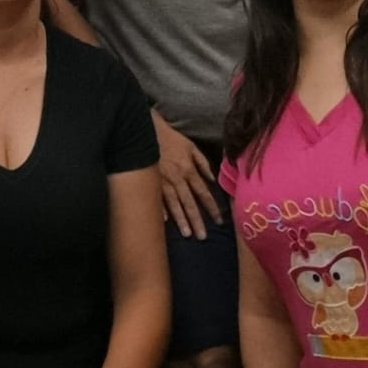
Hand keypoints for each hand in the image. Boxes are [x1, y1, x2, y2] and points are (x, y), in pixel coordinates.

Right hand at [152, 109, 221, 239]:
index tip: (218, 221)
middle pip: (189, 203)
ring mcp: (163, 181)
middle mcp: (178, 179)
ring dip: (181, 219)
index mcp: (189, 170)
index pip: (203, 193)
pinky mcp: (151, 181)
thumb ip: (202, 163)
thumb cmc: (171, 138)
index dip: (211, 207)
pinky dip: (160, 209)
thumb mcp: (191, 147)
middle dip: (196, 220)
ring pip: (174, 204)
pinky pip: (156, 198)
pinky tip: (164, 222)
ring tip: (187, 234)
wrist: (148, 131)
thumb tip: (211, 179)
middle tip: (202, 236)